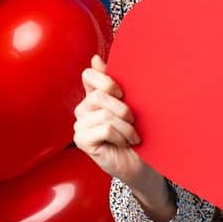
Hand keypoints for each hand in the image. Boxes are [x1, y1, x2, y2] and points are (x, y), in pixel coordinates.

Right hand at [73, 54, 145, 182]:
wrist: (142, 162)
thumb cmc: (138, 133)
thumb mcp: (132, 104)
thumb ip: (116, 83)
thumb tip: (95, 59)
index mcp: (95, 96)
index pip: (88, 75)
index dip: (106, 80)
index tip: (122, 93)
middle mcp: (84, 108)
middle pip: (99, 95)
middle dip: (123, 108)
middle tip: (133, 121)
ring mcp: (80, 125)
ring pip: (105, 114)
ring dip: (126, 126)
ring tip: (132, 135)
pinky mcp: (81, 140)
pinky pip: (105, 129)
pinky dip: (121, 136)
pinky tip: (124, 143)